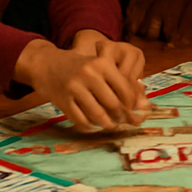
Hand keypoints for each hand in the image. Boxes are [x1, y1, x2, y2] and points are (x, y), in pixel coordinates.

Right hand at [15, 37, 149, 131]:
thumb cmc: (80, 66)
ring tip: (110, 125)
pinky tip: (93, 125)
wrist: (47, 63)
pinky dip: (90, 127)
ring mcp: (74, 87)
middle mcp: (89, 74)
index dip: (132, 105)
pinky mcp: (62, 100)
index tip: (133, 110)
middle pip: (113, 104)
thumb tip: (145, 106)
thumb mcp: (100, 66)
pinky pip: (81, 121)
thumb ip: (121, 82)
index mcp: (102, 63)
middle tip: (124, 122)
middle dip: (121, 117)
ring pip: (98, 115)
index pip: (125, 90)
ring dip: (107, 124)